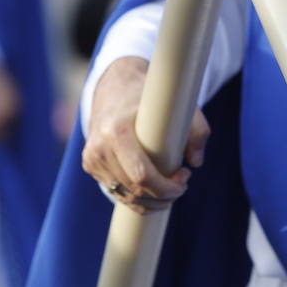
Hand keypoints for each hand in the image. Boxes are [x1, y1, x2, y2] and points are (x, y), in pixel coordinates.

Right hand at [82, 56, 210, 214]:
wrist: (114, 85)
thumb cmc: (148, 95)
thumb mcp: (177, 103)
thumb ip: (197, 130)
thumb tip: (196, 162)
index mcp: (116, 131)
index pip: (141, 175)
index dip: (166, 186)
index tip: (185, 176)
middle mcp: (99, 147)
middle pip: (134, 190)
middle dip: (163, 196)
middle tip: (181, 185)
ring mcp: (91, 158)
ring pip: (125, 196)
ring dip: (151, 201)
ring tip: (170, 189)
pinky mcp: (90, 165)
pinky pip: (116, 192)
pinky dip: (136, 197)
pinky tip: (153, 191)